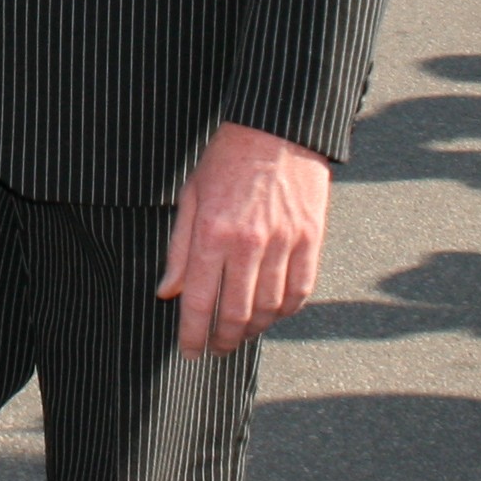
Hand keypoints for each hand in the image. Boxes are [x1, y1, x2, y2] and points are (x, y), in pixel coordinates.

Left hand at [158, 123, 331, 355]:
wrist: (277, 128)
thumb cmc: (226, 160)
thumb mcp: (191, 197)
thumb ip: (180, 249)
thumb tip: (168, 292)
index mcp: (213, 234)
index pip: (200, 302)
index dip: (193, 335)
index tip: (189, 352)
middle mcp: (249, 244)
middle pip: (237, 314)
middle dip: (223, 340)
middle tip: (215, 348)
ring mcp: (285, 243)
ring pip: (270, 309)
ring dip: (254, 330)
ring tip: (241, 333)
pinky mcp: (311, 240)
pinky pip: (300, 292)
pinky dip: (286, 311)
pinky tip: (273, 314)